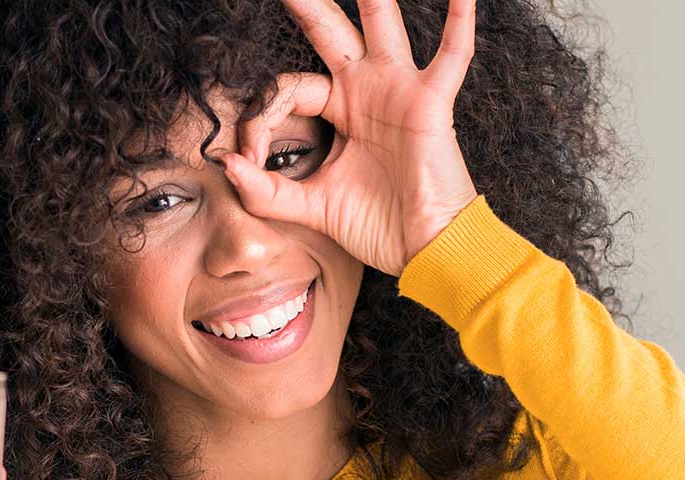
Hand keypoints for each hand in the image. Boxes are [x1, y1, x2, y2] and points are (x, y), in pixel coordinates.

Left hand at [219, 0, 480, 277]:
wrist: (423, 249)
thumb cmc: (378, 226)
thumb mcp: (311, 207)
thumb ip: (267, 191)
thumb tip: (226, 165)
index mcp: (339, 111)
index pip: (289, 90)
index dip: (262, 118)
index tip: (248, 161)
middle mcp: (366, 90)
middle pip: (328, 32)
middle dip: (305, 4)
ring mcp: (398, 90)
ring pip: (379, 26)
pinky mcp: (429, 103)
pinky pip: (451, 56)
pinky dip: (459, 24)